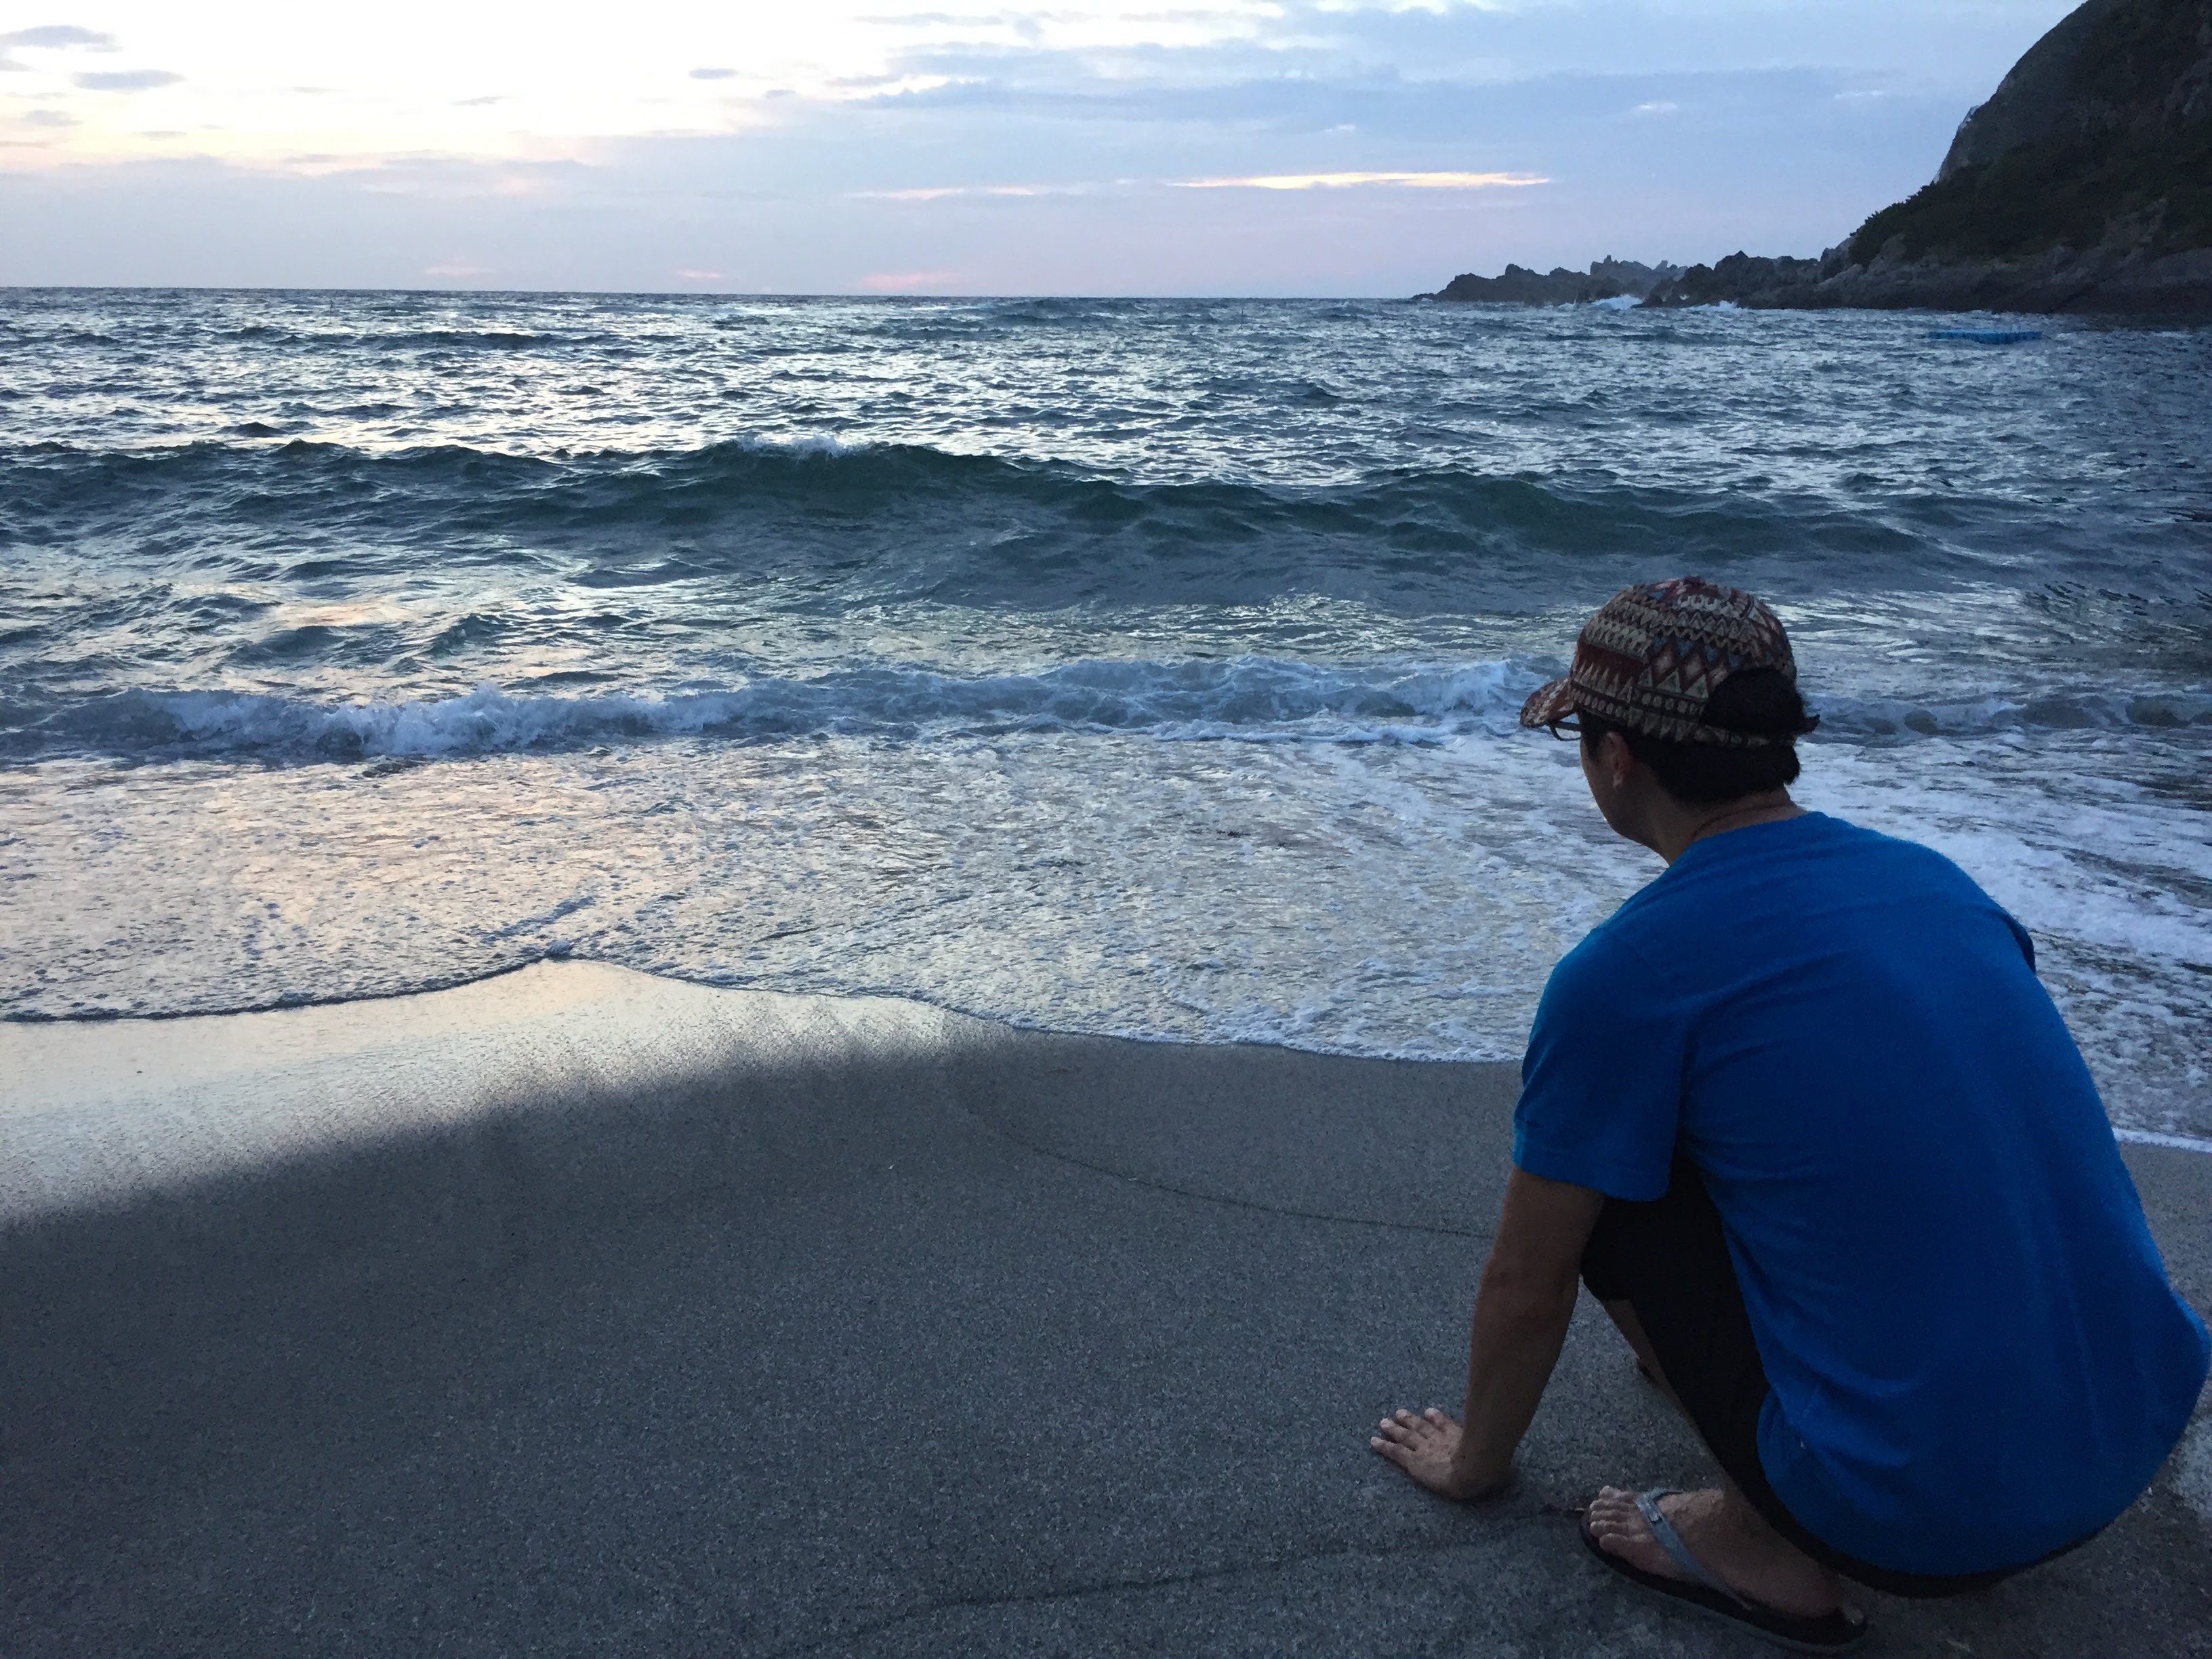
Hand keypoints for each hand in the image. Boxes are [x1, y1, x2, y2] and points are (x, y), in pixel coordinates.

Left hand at [1369, 1407, 1506, 1500]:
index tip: (1428, 1412)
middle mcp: (1439, 1439)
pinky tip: (1373, 1441)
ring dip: (1394, 1428)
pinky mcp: (1413, 1461)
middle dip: (1410, 1420)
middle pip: (1421, 1427)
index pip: (1444, 1425)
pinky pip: (1394, 1452)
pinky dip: (1383, 1445)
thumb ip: (1501, 1466)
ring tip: (1383, 1421)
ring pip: (1405, 1436)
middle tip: (1399, 1412)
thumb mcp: (1499, 1463)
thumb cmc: (1489, 1467)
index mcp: (1458, 1437)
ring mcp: (1425, 1449)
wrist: (1473, 1470)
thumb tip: (1512, 1470)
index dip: (1435, 1418)